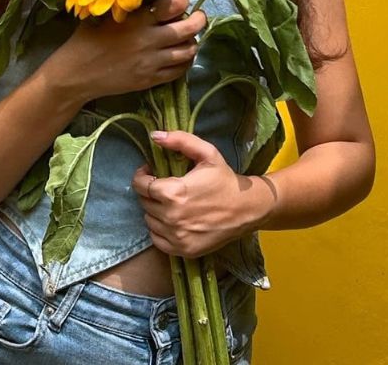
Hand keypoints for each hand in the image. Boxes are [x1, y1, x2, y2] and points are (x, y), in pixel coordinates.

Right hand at [53, 0, 206, 102]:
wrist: (76, 74)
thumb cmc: (86, 39)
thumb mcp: (105, 15)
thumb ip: (128, 6)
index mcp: (136, 20)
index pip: (172, 6)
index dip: (183, 1)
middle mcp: (148, 41)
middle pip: (186, 29)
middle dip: (198, 20)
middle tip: (199, 16)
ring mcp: (151, 63)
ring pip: (186, 52)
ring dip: (193, 42)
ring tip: (191, 37)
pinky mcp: (150, 80)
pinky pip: (178, 71)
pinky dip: (185, 62)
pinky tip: (182, 56)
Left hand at [131, 131, 270, 258]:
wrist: (247, 209)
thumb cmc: (224, 179)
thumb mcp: (207, 153)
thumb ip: (180, 140)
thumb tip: (154, 136)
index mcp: (173, 193)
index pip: (140, 185)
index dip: (142, 176)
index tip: (150, 171)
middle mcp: (171, 217)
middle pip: (144, 202)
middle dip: (150, 191)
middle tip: (163, 186)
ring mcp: (177, 237)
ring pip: (149, 220)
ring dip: (155, 210)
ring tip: (170, 202)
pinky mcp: (183, 250)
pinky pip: (157, 239)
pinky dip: (160, 229)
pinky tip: (173, 219)